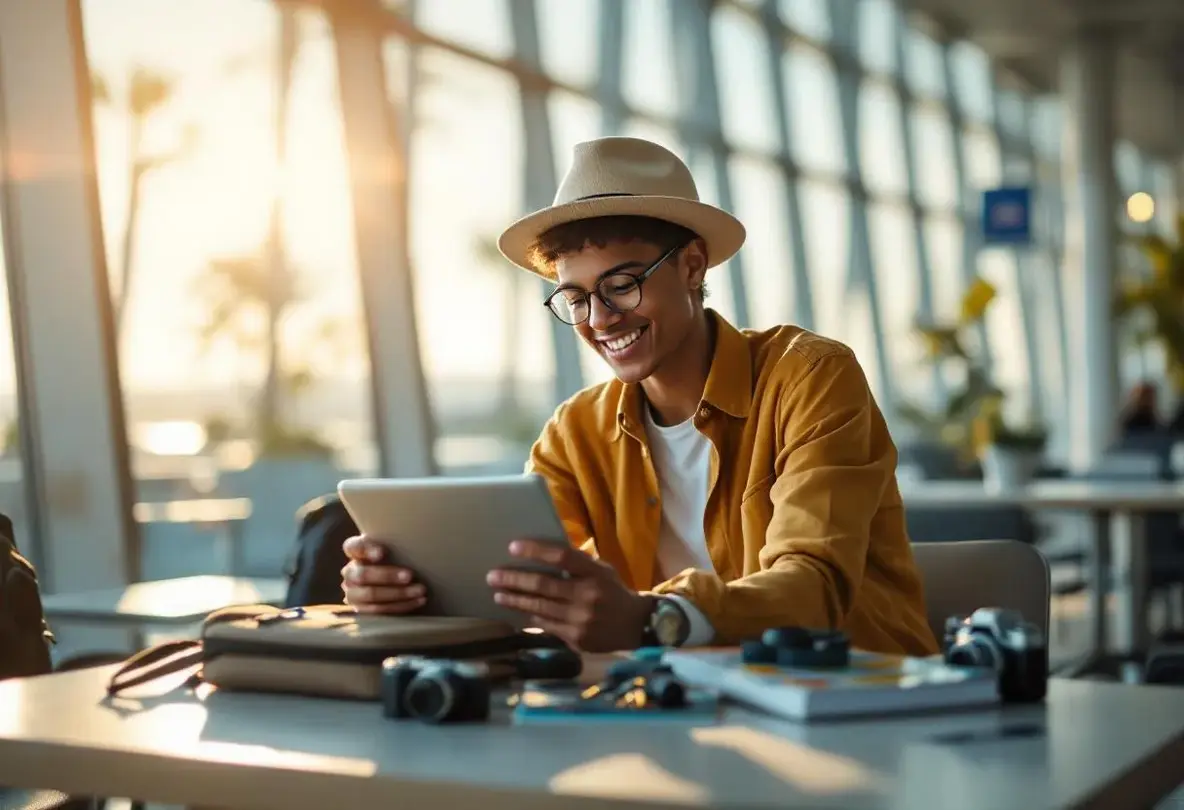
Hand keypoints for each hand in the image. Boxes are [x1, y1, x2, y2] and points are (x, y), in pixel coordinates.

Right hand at [341, 535, 426, 613]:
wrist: (394, 583)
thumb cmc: (396, 558)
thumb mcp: (393, 547)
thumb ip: (394, 542)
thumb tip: (413, 539)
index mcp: (355, 551)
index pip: (353, 547)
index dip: (366, 549)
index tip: (382, 552)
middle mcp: (350, 572)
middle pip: (363, 575)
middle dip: (387, 576)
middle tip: (410, 575)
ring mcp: (353, 593)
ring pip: (371, 595)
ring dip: (398, 594)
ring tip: (420, 590)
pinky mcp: (362, 611)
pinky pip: (380, 610)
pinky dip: (402, 605)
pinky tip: (419, 600)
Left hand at [486, 539, 650, 651]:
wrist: (635, 625)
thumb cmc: (613, 591)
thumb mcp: (602, 570)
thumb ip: (578, 563)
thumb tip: (543, 553)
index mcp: (595, 573)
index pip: (562, 557)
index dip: (536, 551)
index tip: (512, 547)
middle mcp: (587, 596)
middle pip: (543, 585)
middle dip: (514, 580)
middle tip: (492, 576)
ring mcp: (581, 620)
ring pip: (539, 608)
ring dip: (515, 600)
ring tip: (498, 594)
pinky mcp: (576, 638)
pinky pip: (546, 625)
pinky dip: (530, 617)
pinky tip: (517, 611)